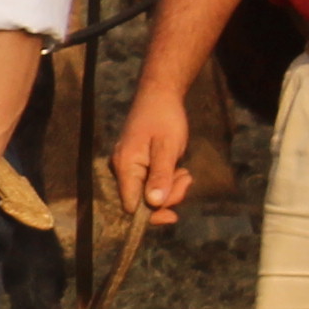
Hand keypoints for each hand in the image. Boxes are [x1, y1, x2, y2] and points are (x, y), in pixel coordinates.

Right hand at [108, 86, 192, 228]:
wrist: (159, 95)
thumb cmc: (164, 118)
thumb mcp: (168, 148)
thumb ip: (160, 176)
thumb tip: (154, 204)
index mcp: (125, 166)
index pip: (132, 206)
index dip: (152, 213)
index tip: (175, 213)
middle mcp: (122, 169)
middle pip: (142, 201)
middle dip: (167, 197)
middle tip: (186, 180)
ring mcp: (128, 166)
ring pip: (148, 192)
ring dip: (170, 188)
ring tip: (185, 173)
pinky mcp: (136, 164)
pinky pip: (150, 182)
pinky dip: (166, 180)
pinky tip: (178, 169)